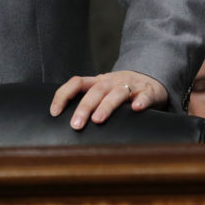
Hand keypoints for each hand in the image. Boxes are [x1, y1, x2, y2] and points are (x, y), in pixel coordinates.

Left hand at [49, 71, 167, 129]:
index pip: (76, 83)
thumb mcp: (101, 91)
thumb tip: (65, 123)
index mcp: (97, 82)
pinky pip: (145, 95)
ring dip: (106, 106)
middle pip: (95, 91)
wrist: (150, 79)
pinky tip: (136, 109)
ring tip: (98, 120)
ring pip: (117, 93)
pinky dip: (141, 101)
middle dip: (84, 108)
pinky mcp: (148, 92)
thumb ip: (87, 101)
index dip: (63, 95)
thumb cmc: (119, 90)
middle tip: (75, 125)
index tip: (54, 113)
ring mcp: (130, 85)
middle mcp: (111, 82)